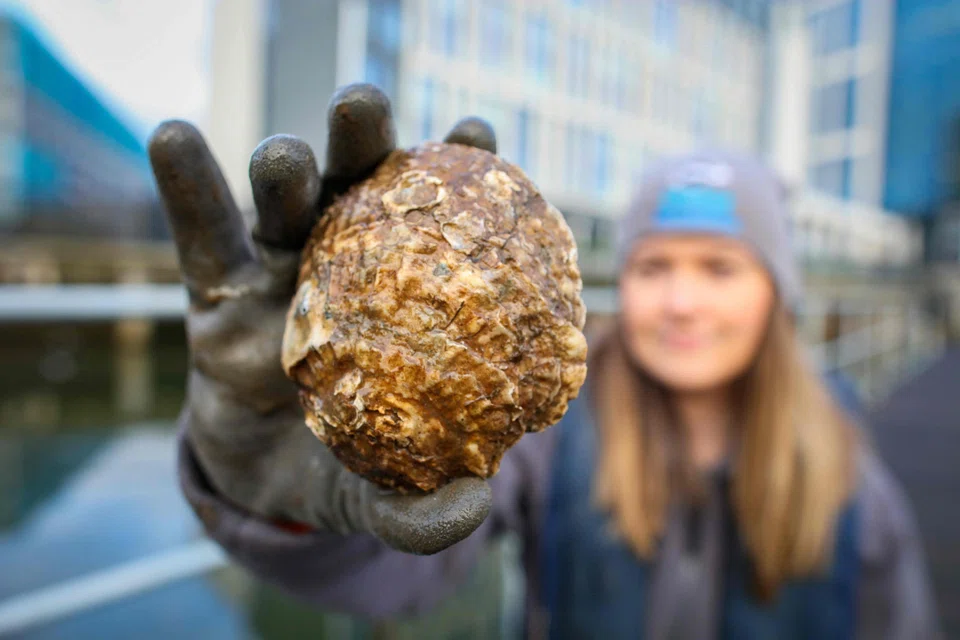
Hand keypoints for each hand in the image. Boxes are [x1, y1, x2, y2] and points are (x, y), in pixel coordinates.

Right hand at [149, 84, 498, 554]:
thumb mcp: (376, 496)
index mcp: (406, 296)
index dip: (460, 175)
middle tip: (365, 109)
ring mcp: (282, 270)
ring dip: (284, 167)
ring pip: (284, 203)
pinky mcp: (217, 291)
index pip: (438, 224)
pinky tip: (174, 138)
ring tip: (284, 158)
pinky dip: (187, 186)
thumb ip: (418, 509)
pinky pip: (200, 234)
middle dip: (362, 144)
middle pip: (358, 189)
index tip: (475, 134)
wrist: (262, 482)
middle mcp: (350, 266)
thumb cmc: (342, 469)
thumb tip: (473, 510)